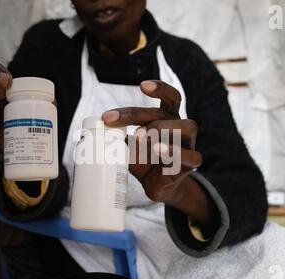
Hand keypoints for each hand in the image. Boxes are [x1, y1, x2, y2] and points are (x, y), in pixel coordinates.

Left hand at [102, 80, 210, 223]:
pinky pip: (192, 156)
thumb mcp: (130, 147)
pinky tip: (158, 150)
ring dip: (162, 127)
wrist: (159, 187)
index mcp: (168, 118)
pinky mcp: (191, 164)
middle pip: (168, 112)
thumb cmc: (145, 161)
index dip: (159, 89)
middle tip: (114, 122)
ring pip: (187, 126)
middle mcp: (181, 127)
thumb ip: (119, 136)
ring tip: (139, 135)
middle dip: (140, 114)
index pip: (169, 97)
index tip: (142, 86)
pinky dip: (174, 152)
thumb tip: (92, 131)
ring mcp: (188, 145)